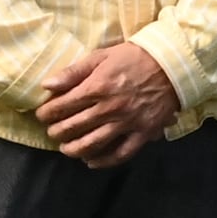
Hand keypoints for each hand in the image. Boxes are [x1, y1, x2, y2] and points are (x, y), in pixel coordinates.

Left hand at [35, 39, 185, 169]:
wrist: (173, 64)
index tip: (43, 115)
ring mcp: (127, 123)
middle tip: (53, 131)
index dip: (47, 113)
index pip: (61, 106)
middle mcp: (109, 108)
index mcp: (96, 87)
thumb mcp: (102, 56)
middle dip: (56, 131)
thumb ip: (73, 71)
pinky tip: (91, 162)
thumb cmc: (135, 57)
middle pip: (72, 127)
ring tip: (66, 148)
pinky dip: (104, 161)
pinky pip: (121, 153)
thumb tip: (47, 85)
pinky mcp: (143, 132)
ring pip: (92, 144)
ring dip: (73, 149)